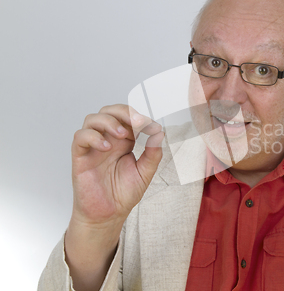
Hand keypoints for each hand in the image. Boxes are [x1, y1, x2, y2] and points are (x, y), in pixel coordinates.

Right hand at [65, 104, 163, 290]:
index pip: (128, 117)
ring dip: (108, 121)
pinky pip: (80, 137)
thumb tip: (159, 133)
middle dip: (123, 112)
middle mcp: (107, 140)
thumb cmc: (123, 194)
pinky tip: (106, 147)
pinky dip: (93, 137)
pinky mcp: (80, 157)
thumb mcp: (145, 172)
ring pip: (93, 119)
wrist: (108, 215)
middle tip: (137, 122)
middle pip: (109, 111)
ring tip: (122, 134)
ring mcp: (93, 147)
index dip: (139, 116)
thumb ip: (153, 153)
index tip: (151, 125)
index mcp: (124, 141)